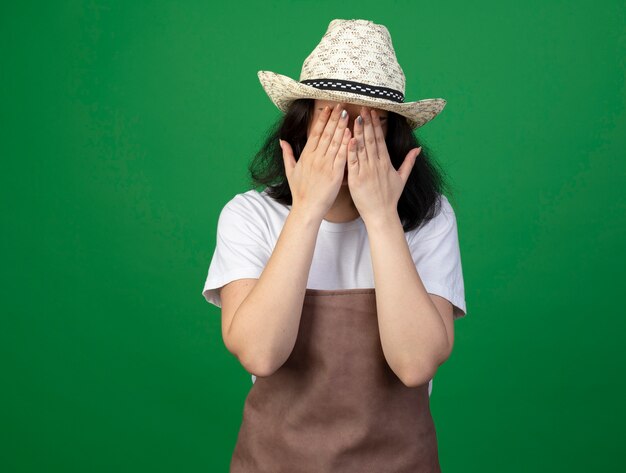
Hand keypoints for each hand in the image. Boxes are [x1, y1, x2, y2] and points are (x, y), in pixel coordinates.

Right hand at [279, 103, 351, 220]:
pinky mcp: (335, 174)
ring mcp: (325, 165)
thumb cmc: (299, 192)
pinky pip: (342, 156)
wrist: (307, 208)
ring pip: (334, 141)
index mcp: (306, 156)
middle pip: (326, 133)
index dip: (322, 120)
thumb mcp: (290, 171)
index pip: (315, 133)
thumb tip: (282, 141)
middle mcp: (315, 158)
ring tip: (346, 113)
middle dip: (333, 118)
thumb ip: (287, 154)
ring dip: (341, 126)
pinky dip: (346, 143)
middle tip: (340, 104)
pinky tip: (351, 133)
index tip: (327, 109)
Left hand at [347, 106, 421, 222]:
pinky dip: (351, 150)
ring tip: (355, 117)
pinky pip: (353, 162)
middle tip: (363, 107)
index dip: (376, 125)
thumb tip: (417, 148)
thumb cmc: (390, 198)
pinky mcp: (356, 179)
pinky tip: (349, 138)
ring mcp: (366, 171)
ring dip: (358, 132)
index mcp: (386, 163)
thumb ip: (409, 162)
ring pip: (362, 148)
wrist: (382, 215)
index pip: (380, 139)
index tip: (373, 112)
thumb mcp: (402, 178)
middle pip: (371, 140)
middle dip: (367, 123)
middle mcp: (376, 164)